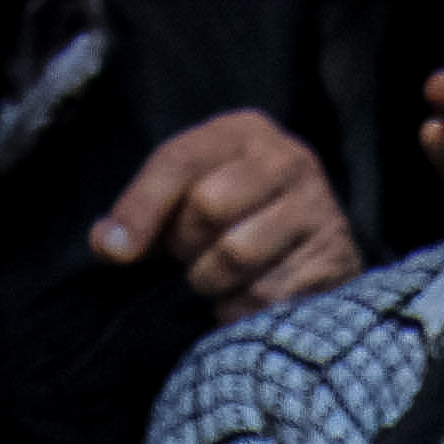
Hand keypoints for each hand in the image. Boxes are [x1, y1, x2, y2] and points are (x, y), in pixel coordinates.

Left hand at [91, 110, 360, 317]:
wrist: (316, 255)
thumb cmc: (236, 222)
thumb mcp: (184, 201)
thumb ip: (142, 214)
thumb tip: (108, 244)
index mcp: (243, 133)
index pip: (179, 161)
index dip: (141, 208)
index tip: (115, 252)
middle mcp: (288, 159)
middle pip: (206, 206)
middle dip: (186, 247)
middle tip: (193, 258)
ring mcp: (319, 207)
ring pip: (236, 255)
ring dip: (214, 283)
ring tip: (222, 281)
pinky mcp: (335, 256)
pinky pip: (268, 295)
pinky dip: (245, 310)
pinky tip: (249, 301)